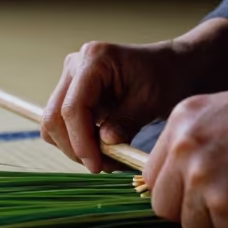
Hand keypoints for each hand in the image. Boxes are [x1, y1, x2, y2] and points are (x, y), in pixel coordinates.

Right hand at [40, 18, 227, 172]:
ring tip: (107, 160)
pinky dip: (78, 142)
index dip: (81, 141)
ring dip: (75, 147)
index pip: (72, 108)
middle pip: (55, 117)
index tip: (97, 165)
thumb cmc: (167, 77)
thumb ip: (126, 121)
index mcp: (94, 59)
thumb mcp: (151, 100)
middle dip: (75, 147)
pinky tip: (102, 149)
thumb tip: (104, 144)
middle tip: (103, 167)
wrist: (174, 68)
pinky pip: (63, 125)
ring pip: (53, 124)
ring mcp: (71, 78)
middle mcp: (75, 65)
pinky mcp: (73, 93)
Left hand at [143, 79, 227, 227]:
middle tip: (224, 207)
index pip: (152, 174)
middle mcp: (183, 146)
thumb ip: (196, 143)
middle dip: (192, 213)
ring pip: (191, 224)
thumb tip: (179, 182)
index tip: (195, 197)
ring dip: (220, 223)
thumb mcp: (224, 115)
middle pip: (163, 205)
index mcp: (181, 120)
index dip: (175, 192)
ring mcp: (200, 175)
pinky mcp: (224, 202)